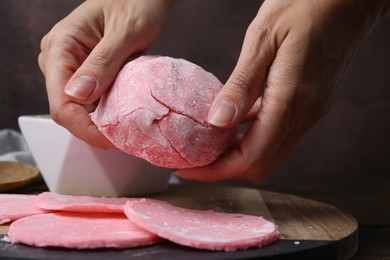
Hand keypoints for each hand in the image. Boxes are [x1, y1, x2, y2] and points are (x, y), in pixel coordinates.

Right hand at [38, 0, 176, 147]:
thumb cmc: (136, 4)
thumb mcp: (125, 32)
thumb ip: (103, 62)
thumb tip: (78, 96)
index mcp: (60, 46)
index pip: (61, 102)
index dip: (84, 128)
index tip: (112, 140)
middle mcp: (59, 60)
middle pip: (68, 109)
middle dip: (94, 129)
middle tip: (126, 138)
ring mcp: (72, 68)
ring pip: (79, 108)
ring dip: (102, 122)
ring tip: (127, 129)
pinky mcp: (87, 73)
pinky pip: (92, 101)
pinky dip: (107, 112)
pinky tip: (124, 115)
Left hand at [177, 0, 388, 180]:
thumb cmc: (305, 6)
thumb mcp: (263, 39)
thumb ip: (241, 85)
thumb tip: (217, 122)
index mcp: (291, 100)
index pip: (251, 157)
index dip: (217, 170)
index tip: (189, 169)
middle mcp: (304, 114)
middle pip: (261, 163)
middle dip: (224, 168)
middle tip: (194, 160)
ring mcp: (310, 111)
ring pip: (269, 151)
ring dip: (237, 155)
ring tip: (207, 146)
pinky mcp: (310, 103)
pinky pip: (276, 132)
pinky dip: (251, 137)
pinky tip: (232, 124)